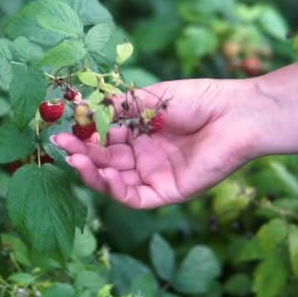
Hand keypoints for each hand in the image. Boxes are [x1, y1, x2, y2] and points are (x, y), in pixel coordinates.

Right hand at [52, 78, 260, 208]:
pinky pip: (134, 197)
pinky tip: (103, 173)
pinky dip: (115, 189)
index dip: (84, 137)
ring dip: (92, 172)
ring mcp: (155, 176)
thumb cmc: (199, 100)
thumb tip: (82, 104)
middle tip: (60, 145)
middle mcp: (145, 157)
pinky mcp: (167, 192)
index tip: (63, 129)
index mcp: (141, 134)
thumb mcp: (150, 99)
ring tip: (74, 159)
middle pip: (105, 162)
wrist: (237, 113)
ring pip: (115, 182)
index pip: (105, 141)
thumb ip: (118, 106)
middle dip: (82, 154)